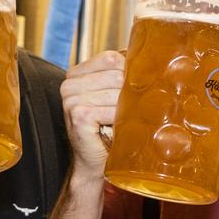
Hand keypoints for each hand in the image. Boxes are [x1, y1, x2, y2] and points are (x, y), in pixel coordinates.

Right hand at [60, 50, 123, 180]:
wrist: (94, 163)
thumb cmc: (107, 128)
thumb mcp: (112, 96)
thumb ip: (121, 75)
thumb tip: (149, 55)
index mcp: (75, 74)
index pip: (111, 58)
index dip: (129, 72)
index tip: (134, 89)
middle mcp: (69, 84)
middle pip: (117, 74)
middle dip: (131, 93)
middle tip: (131, 111)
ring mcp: (71, 99)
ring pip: (118, 92)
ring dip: (128, 109)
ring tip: (125, 121)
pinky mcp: (79, 115)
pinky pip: (114, 110)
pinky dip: (122, 121)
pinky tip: (118, 130)